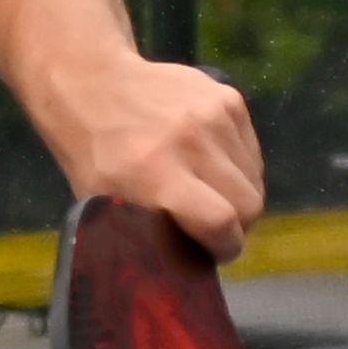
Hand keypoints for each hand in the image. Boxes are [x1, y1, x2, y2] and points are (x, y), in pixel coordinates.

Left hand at [43, 54, 267, 255]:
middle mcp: (190, 142)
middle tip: (217, 227)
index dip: (226, 246)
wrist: (92, 83)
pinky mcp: (228, 98)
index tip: (218, 251)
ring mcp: (213, 116)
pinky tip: (211, 163)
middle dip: (239, 225)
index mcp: (154, 174)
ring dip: (239, 193)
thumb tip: (187, 265)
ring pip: (254, 177)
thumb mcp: (103, 203)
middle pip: (248, 203)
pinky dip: (239, 165)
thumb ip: (147, 232)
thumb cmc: (93, 153)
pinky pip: (250, 149)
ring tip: (211, 193)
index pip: (220, 222)